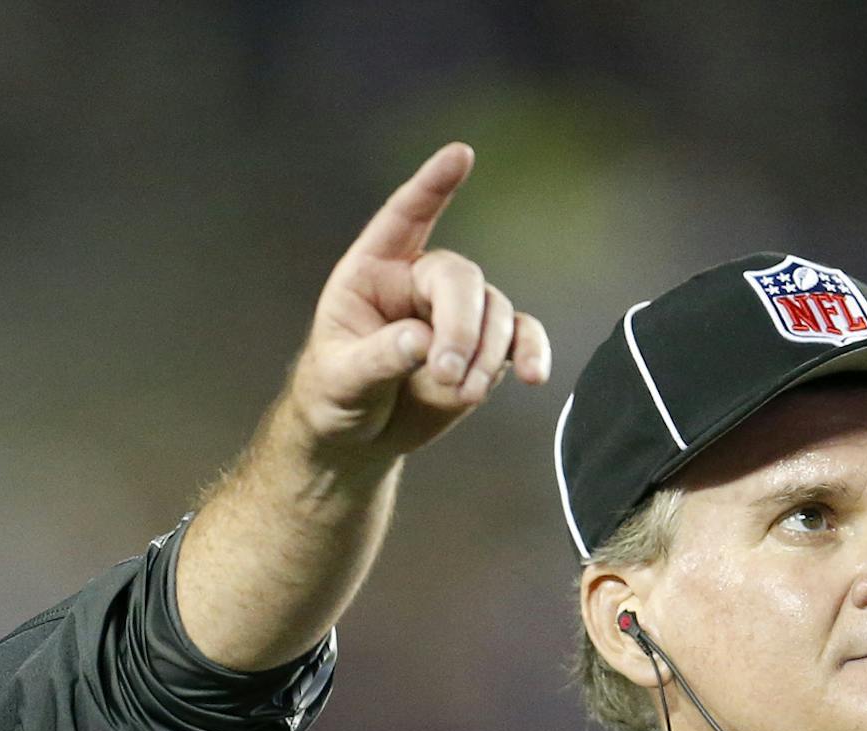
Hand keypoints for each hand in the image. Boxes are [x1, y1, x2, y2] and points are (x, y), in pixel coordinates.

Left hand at [285, 142, 551, 462]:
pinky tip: (532, 376)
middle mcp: (417, 282)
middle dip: (461, 325)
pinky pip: (519, 337)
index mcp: (372, 271)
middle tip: (447, 375)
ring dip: (485, 354)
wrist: (355, 438)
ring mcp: (454, 314)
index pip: (404, 217)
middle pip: (459, 278)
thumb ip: (378, 358)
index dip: (432, 186)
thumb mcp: (339, 379)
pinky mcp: (482, 348)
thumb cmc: (334, 397)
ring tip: (460, 393)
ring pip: (493, 311)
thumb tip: (423, 342)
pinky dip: (530, 353)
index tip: (460, 155)